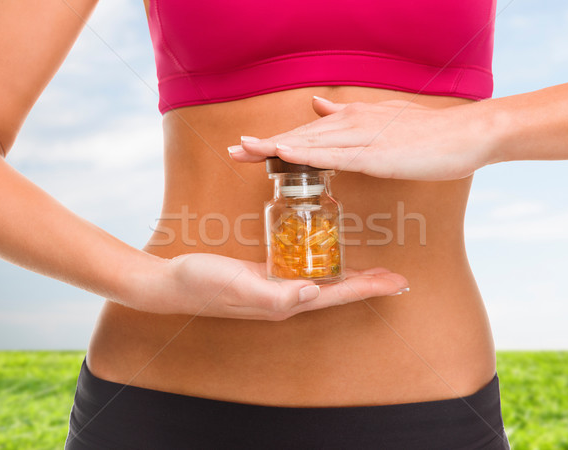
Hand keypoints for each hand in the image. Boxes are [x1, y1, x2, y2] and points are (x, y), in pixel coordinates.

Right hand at [136, 253, 407, 319]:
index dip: (367, 288)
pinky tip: (327, 254)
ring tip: (373, 270)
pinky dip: (322, 262)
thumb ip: (274, 295)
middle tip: (395, 275)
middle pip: (336, 290)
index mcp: (284, 302)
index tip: (396, 281)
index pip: (335, 295)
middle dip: (367, 284)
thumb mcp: (236, 285)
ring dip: (350, 276)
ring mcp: (275, 286)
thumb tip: (314, 293)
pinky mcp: (265, 274)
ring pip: (323, 280)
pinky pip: (303, 269)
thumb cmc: (201, 283)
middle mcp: (285, 298)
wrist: (172, 282)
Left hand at [228, 97, 496, 180]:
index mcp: (352, 120)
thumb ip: (348, 115)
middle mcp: (352, 125)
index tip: (247, 148)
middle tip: (231, 152)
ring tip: (244, 151)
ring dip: (275, 147)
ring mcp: (363, 139)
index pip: (305, 133)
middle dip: (263, 145)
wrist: (467, 133)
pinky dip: (307, 154)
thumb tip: (319, 105)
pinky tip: (284, 154)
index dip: (274, 141)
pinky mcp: (376, 155)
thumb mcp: (382, 119)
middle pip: (300, 136)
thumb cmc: (427, 133)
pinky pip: (335, 156)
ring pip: (311, 144)